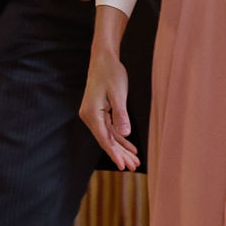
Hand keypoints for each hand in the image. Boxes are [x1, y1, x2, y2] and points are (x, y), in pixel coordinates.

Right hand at [78, 8, 137, 170]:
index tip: (123, 166)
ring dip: (122, 148)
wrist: (103, 58)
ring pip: (109, 136)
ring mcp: (94, 114)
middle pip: (106, 140)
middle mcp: (90, 116)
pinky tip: (130, 146)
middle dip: (120, 154)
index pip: (104, 139)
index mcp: (91, 113)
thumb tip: (125, 134)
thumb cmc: (111, 73)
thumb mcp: (118, 93)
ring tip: (134, 160)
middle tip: (133, 167)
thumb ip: (121, 115)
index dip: (114, 154)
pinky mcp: (100, 111)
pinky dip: (121, 137)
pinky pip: (111, 128)